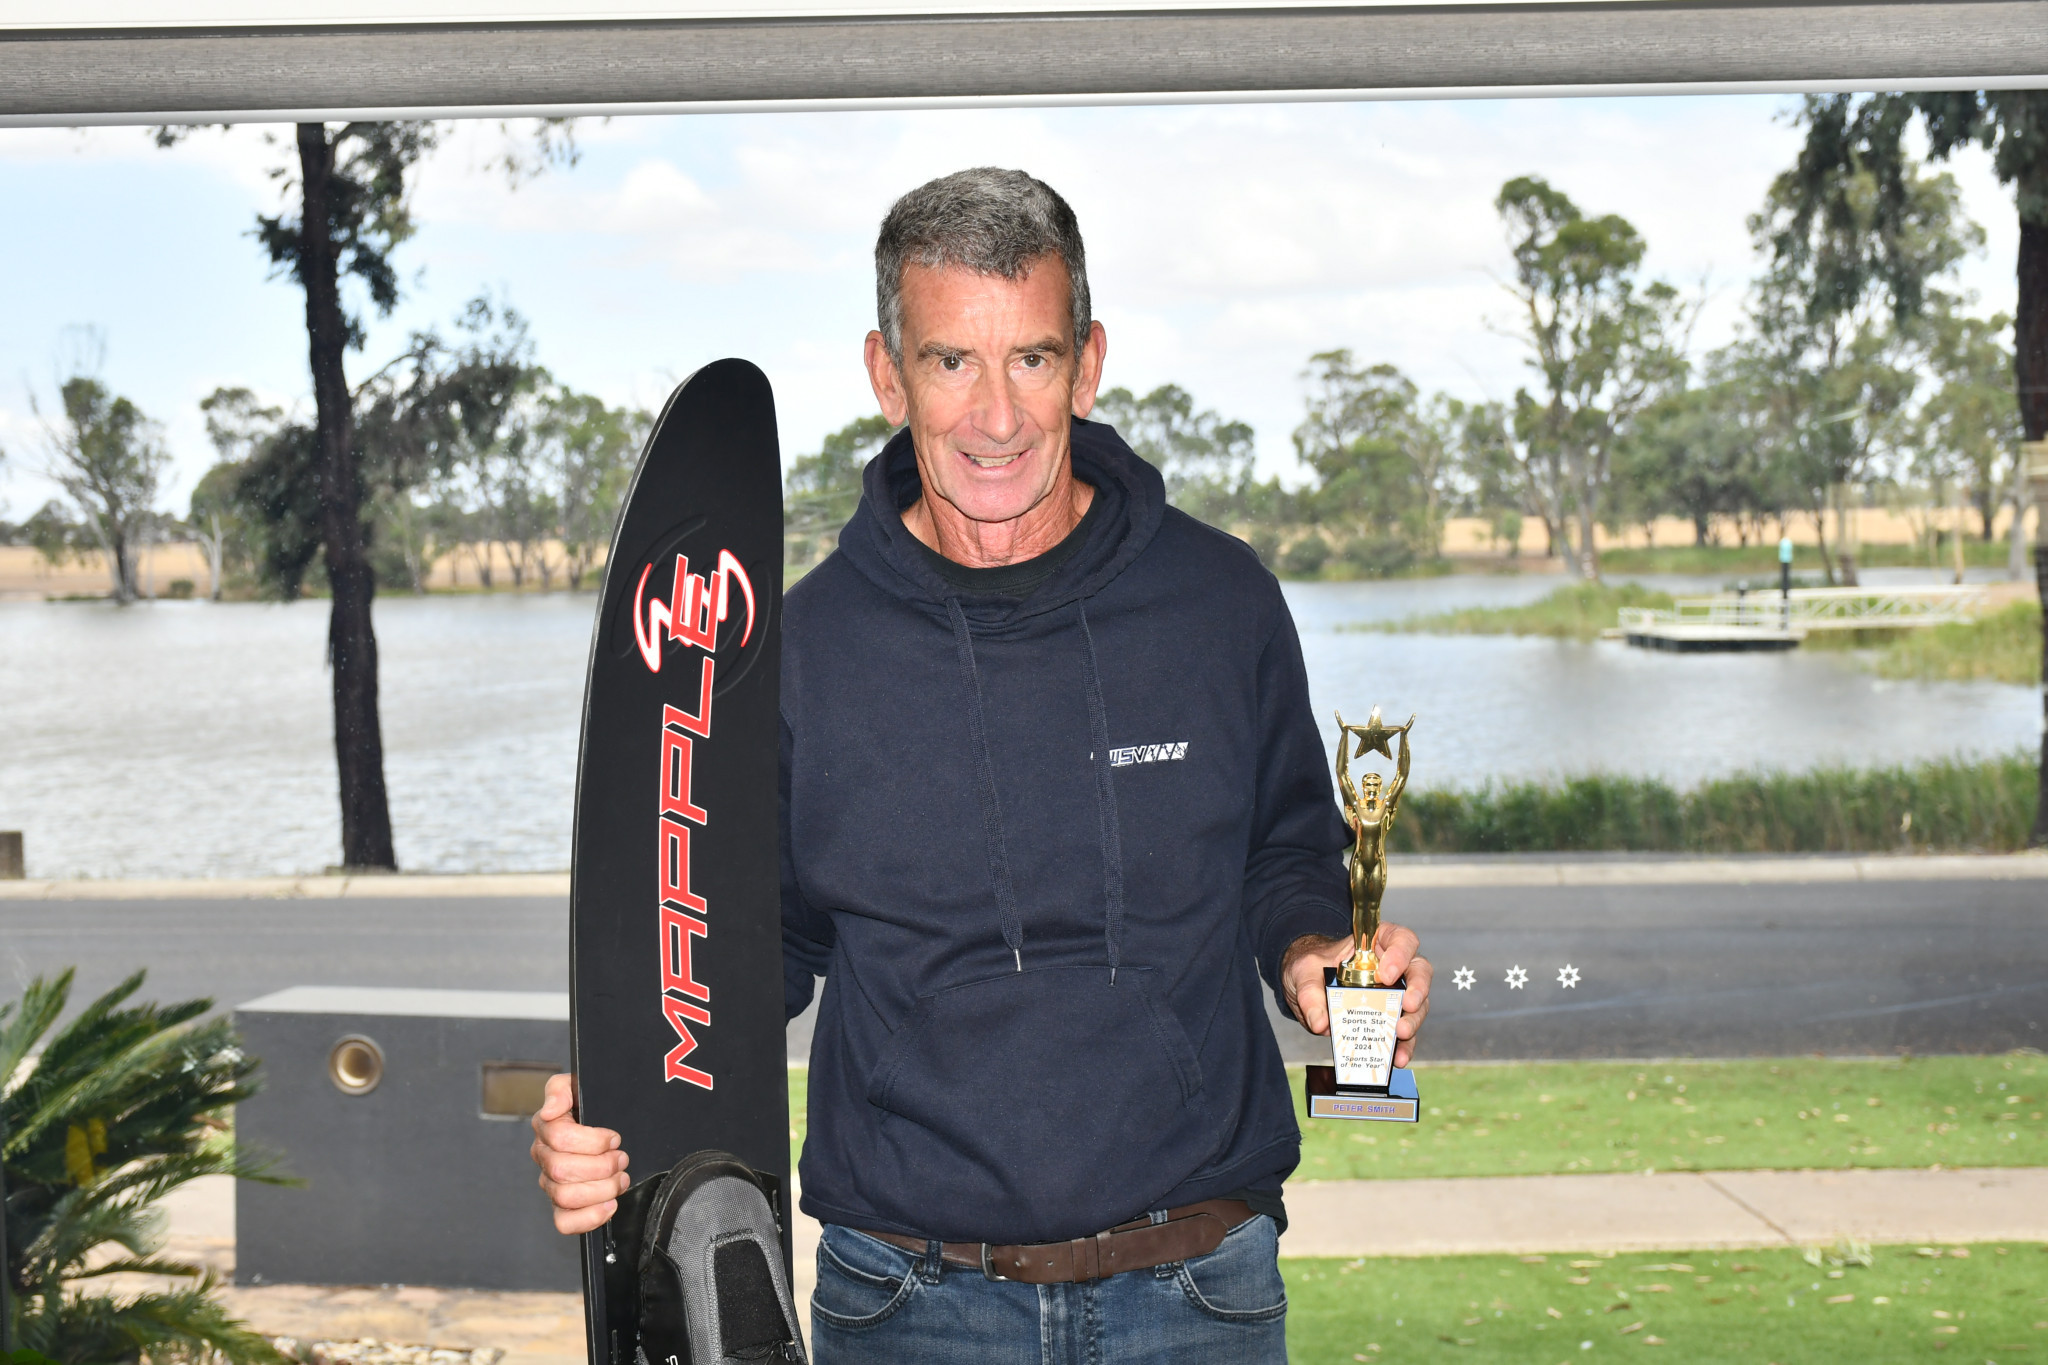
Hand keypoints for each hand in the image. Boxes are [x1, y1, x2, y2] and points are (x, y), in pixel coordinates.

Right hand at [530, 1073, 630, 1234]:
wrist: (605, 1128)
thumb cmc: (589, 1109)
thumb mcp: (577, 1087)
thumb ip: (559, 1090)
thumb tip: (551, 1109)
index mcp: (547, 1129)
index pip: (560, 1138)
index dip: (592, 1140)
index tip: (613, 1138)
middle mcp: (545, 1157)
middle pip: (562, 1170)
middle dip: (600, 1166)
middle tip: (620, 1159)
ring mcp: (551, 1184)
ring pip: (564, 1197)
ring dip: (601, 1189)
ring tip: (619, 1179)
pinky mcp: (562, 1207)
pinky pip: (564, 1222)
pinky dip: (588, 1218)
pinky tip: (609, 1205)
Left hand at [1280, 924, 1432, 1068]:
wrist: (1305, 986)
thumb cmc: (1310, 967)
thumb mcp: (1303, 972)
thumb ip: (1309, 992)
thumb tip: (1320, 1023)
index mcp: (1376, 943)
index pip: (1401, 939)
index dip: (1401, 953)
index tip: (1388, 973)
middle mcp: (1393, 966)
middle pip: (1419, 972)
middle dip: (1418, 990)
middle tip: (1408, 1005)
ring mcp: (1394, 994)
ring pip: (1417, 1005)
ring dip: (1412, 1021)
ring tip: (1401, 1035)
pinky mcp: (1388, 1020)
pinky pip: (1403, 1034)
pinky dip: (1402, 1047)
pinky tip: (1397, 1058)